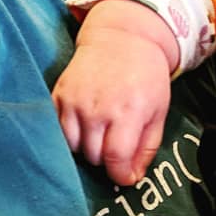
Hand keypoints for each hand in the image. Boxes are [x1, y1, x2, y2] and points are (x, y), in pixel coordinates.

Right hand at [52, 0, 177, 185]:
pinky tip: (82, 122)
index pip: (116, 160)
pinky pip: (56, 129)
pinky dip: (68, 132)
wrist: (121, 36)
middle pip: (93, 156)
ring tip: (98, 130)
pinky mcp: (59, 93)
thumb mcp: (158, 110)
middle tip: (115, 140)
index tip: (125, 174)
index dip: (121, 175)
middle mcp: (98, 108)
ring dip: (86, 146)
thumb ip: (147, 147)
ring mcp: (75, 100)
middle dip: (106, 156)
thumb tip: (132, 178)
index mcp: (128, 112)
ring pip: (72, 147)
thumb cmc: (145, 75)